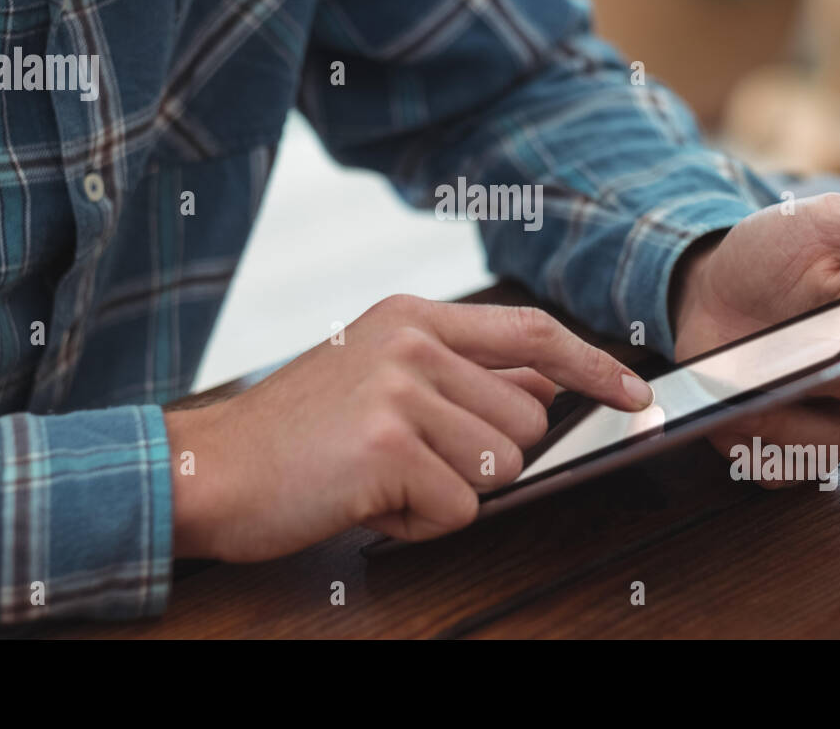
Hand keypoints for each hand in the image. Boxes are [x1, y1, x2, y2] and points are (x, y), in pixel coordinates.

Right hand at [165, 294, 654, 560]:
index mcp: (413, 317)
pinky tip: (365, 500)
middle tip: (406, 458)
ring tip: (381, 477)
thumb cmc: (295, 433)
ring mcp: (400, 390)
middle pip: (523, 421)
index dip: (591, 365)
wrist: (210, 469)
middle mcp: (412, 343)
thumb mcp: (376, 372)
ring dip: (447, 491)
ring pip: (497, 467)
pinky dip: (416, 522)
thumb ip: (456, 372)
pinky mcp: (388, 447)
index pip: (532, 332)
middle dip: (479, 458)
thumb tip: (543, 393)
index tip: (630, 391)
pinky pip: (457, 508)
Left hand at [671, 192, 839, 484]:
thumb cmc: (778, 254)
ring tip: (750, 404)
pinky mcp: (790, 446)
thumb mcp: (829, 228)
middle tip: (806, 365)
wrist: (711, 287)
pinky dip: (758, 455)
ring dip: (792, 426)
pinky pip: (785, 470)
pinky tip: (732, 429)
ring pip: (838, 442)